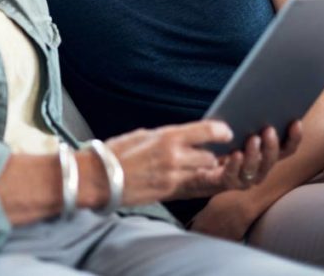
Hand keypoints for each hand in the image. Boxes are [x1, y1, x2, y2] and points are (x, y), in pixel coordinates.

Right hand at [102, 121, 233, 207]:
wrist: (99, 179)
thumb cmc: (115, 153)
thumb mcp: (143, 135)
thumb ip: (165, 137)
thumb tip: (182, 137)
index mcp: (167, 137)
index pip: (207, 131)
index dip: (221, 132)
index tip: (225, 133)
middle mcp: (174, 157)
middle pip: (209, 156)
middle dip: (208, 155)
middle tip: (203, 152)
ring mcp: (172, 177)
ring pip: (202, 173)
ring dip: (201, 170)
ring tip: (191, 166)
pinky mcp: (168, 193)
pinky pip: (190, 186)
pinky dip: (189, 180)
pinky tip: (181, 176)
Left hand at [188, 120, 303, 240]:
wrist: (191, 163)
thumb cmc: (217, 141)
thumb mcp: (234, 127)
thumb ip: (247, 118)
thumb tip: (257, 99)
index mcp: (264, 155)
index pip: (286, 149)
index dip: (294, 137)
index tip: (296, 121)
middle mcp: (258, 169)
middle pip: (272, 159)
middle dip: (272, 145)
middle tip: (269, 129)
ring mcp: (242, 179)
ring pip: (254, 170)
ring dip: (255, 154)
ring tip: (253, 139)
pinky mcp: (223, 183)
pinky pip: (232, 176)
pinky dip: (235, 164)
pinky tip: (235, 153)